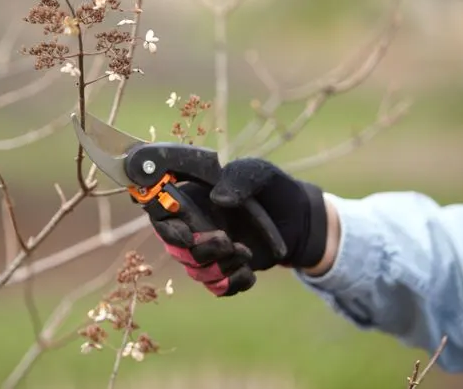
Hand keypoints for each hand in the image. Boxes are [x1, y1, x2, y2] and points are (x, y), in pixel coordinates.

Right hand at [143, 157, 329, 296]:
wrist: (300, 218)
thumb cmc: (272, 189)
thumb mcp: (258, 174)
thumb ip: (238, 179)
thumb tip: (218, 199)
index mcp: (193, 199)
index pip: (162, 217)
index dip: (167, 229)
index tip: (185, 236)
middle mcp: (195, 227)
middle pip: (177, 250)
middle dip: (199, 251)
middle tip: (226, 241)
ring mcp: (210, 251)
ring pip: (196, 271)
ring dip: (219, 267)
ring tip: (244, 251)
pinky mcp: (227, 271)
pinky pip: (218, 288)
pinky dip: (231, 283)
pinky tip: (249, 271)